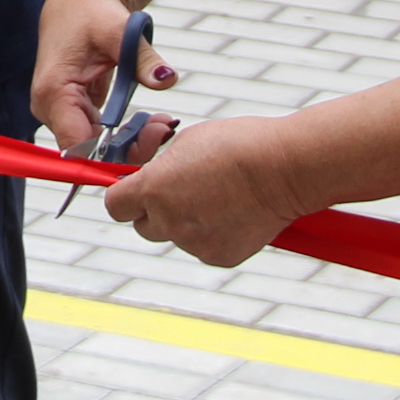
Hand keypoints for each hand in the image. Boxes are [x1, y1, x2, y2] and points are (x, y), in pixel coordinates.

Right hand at [31, 0, 175, 156]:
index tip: (150, 142)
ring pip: (95, 148)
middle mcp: (49, 107)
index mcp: (53, 91)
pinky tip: (149, 122)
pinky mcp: (71, 112)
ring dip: (130, 143)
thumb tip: (166, 79)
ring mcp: (58, 112)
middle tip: (165, 128)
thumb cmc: (91, 11)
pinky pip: (98, 136)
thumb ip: (143, 58)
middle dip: (129, 148)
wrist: (79, 1)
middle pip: (87, 151)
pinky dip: (125, 134)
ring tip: (162, 124)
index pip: (77, 146)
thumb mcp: (120, 30)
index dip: (112, 157)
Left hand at [100, 114, 303, 268]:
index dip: (124, 196)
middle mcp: (168, 221)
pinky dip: (212, 234)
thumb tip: (149, 178)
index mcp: (153, 189)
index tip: (134, 189)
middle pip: (143, 226)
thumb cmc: (237, 145)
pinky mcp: (219, 256)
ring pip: (176, 236)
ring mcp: (194, 242)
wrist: (284, 168)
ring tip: (218, 196)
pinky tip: (234, 212)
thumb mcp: (186, 143)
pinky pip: (203, 246)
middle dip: (154, 210)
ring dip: (186, 221)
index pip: (116, 205)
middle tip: (180, 191)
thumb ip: (160, 168)